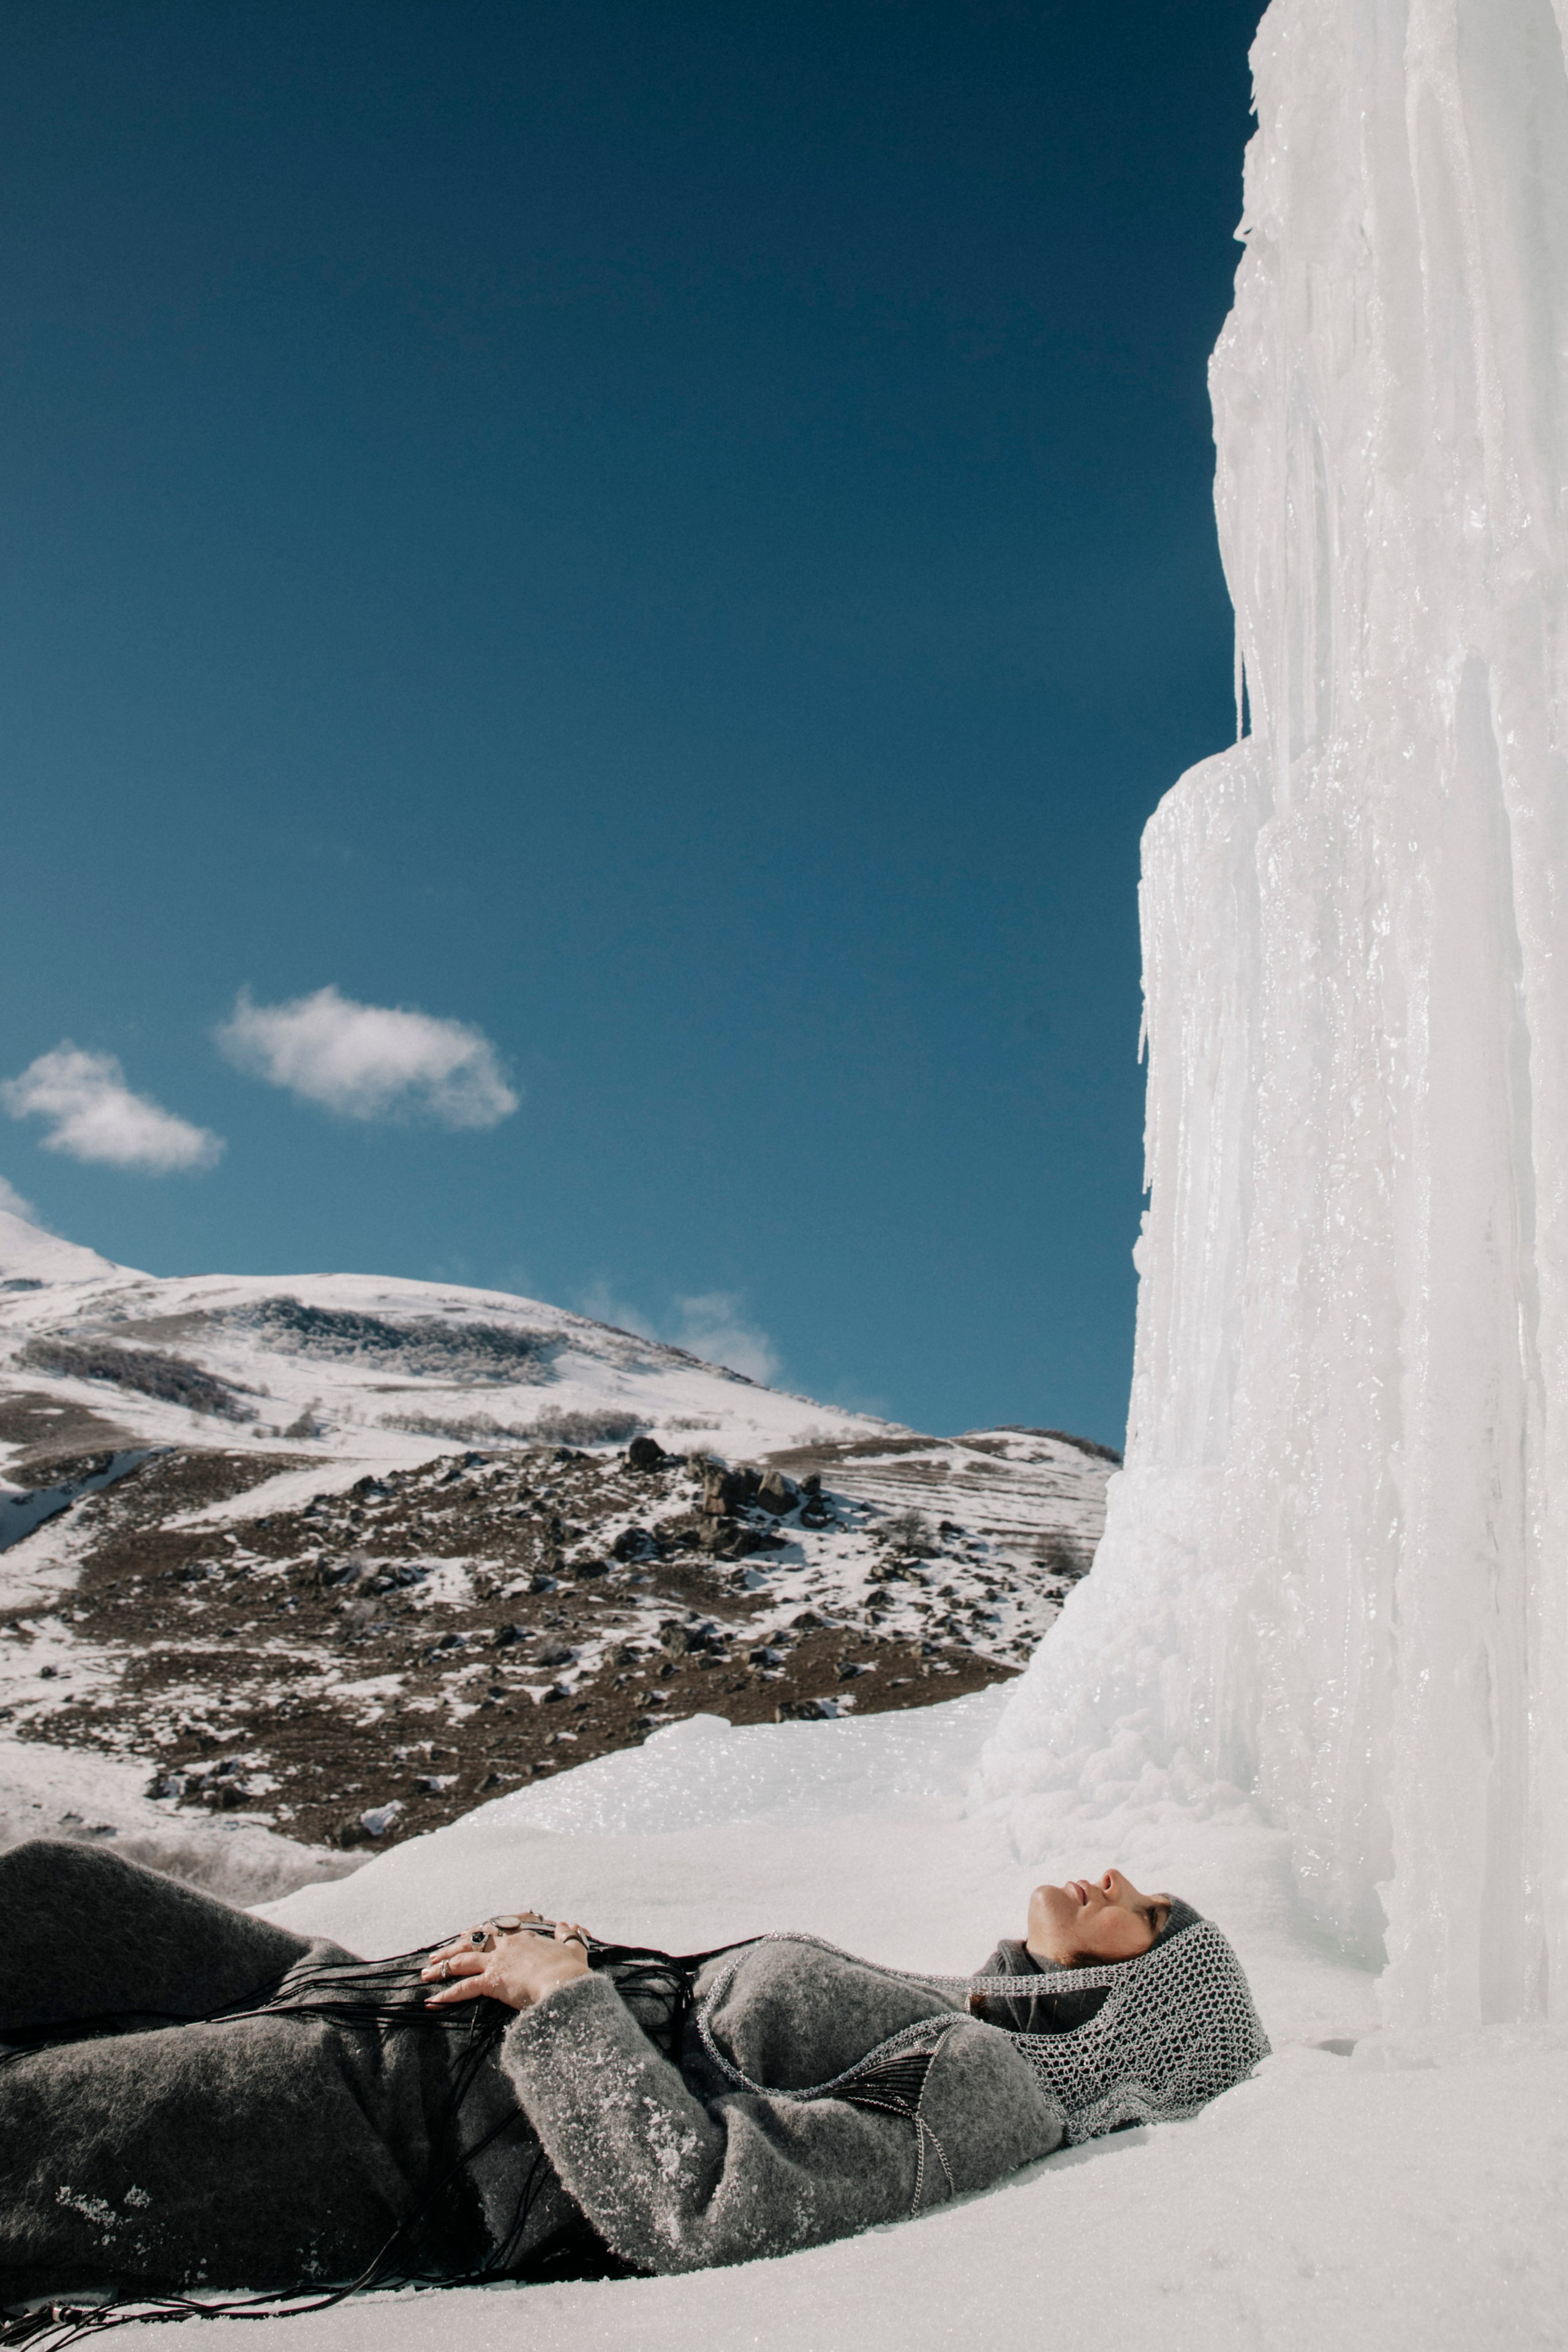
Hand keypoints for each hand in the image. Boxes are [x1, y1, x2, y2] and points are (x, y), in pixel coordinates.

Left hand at [421, 1917, 590, 2011]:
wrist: (565, 1982)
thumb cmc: (571, 1969)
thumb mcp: (573, 1949)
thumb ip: (568, 1937)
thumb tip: (569, 1925)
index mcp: (523, 1938)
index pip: (494, 1931)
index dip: (478, 1933)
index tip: (465, 1935)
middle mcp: (506, 1947)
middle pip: (472, 1943)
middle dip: (452, 1949)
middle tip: (436, 1955)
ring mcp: (497, 1963)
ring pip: (463, 1961)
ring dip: (442, 1967)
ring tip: (425, 1973)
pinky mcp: (492, 1982)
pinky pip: (465, 1989)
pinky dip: (447, 1995)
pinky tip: (433, 2001)